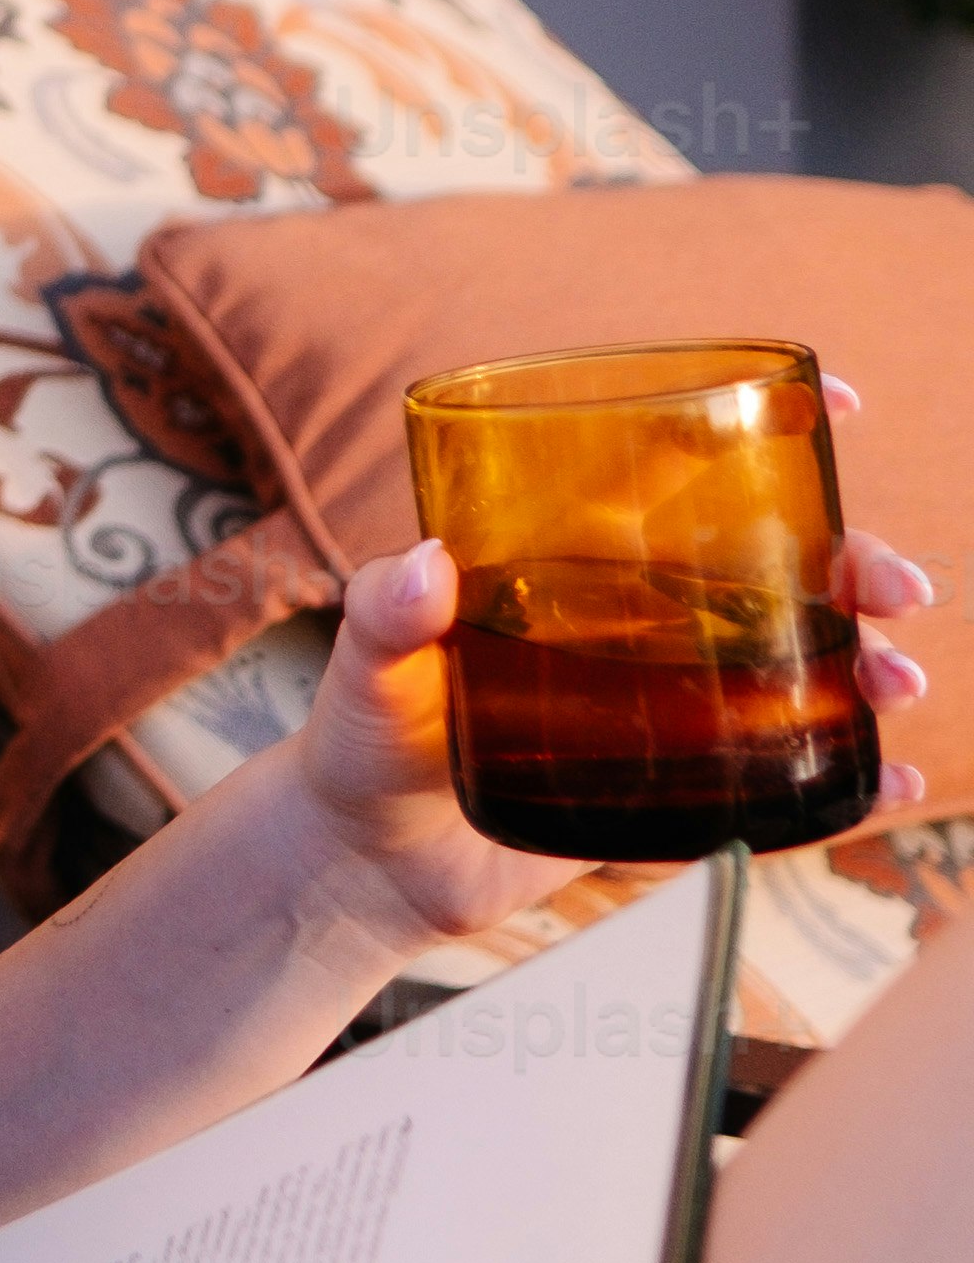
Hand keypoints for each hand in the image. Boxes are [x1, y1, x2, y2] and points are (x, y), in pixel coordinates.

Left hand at [290, 363, 933, 948]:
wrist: (365, 861)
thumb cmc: (363, 736)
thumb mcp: (366, 665)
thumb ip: (387, 616)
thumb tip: (423, 566)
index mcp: (576, 563)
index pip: (678, 473)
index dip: (758, 428)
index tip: (834, 401)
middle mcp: (637, 625)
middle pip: (774, 572)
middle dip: (854, 567)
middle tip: (899, 590)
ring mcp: (666, 708)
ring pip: (795, 670)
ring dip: (865, 667)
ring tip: (896, 685)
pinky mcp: (672, 793)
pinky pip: (776, 782)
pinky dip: (844, 784)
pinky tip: (892, 783)